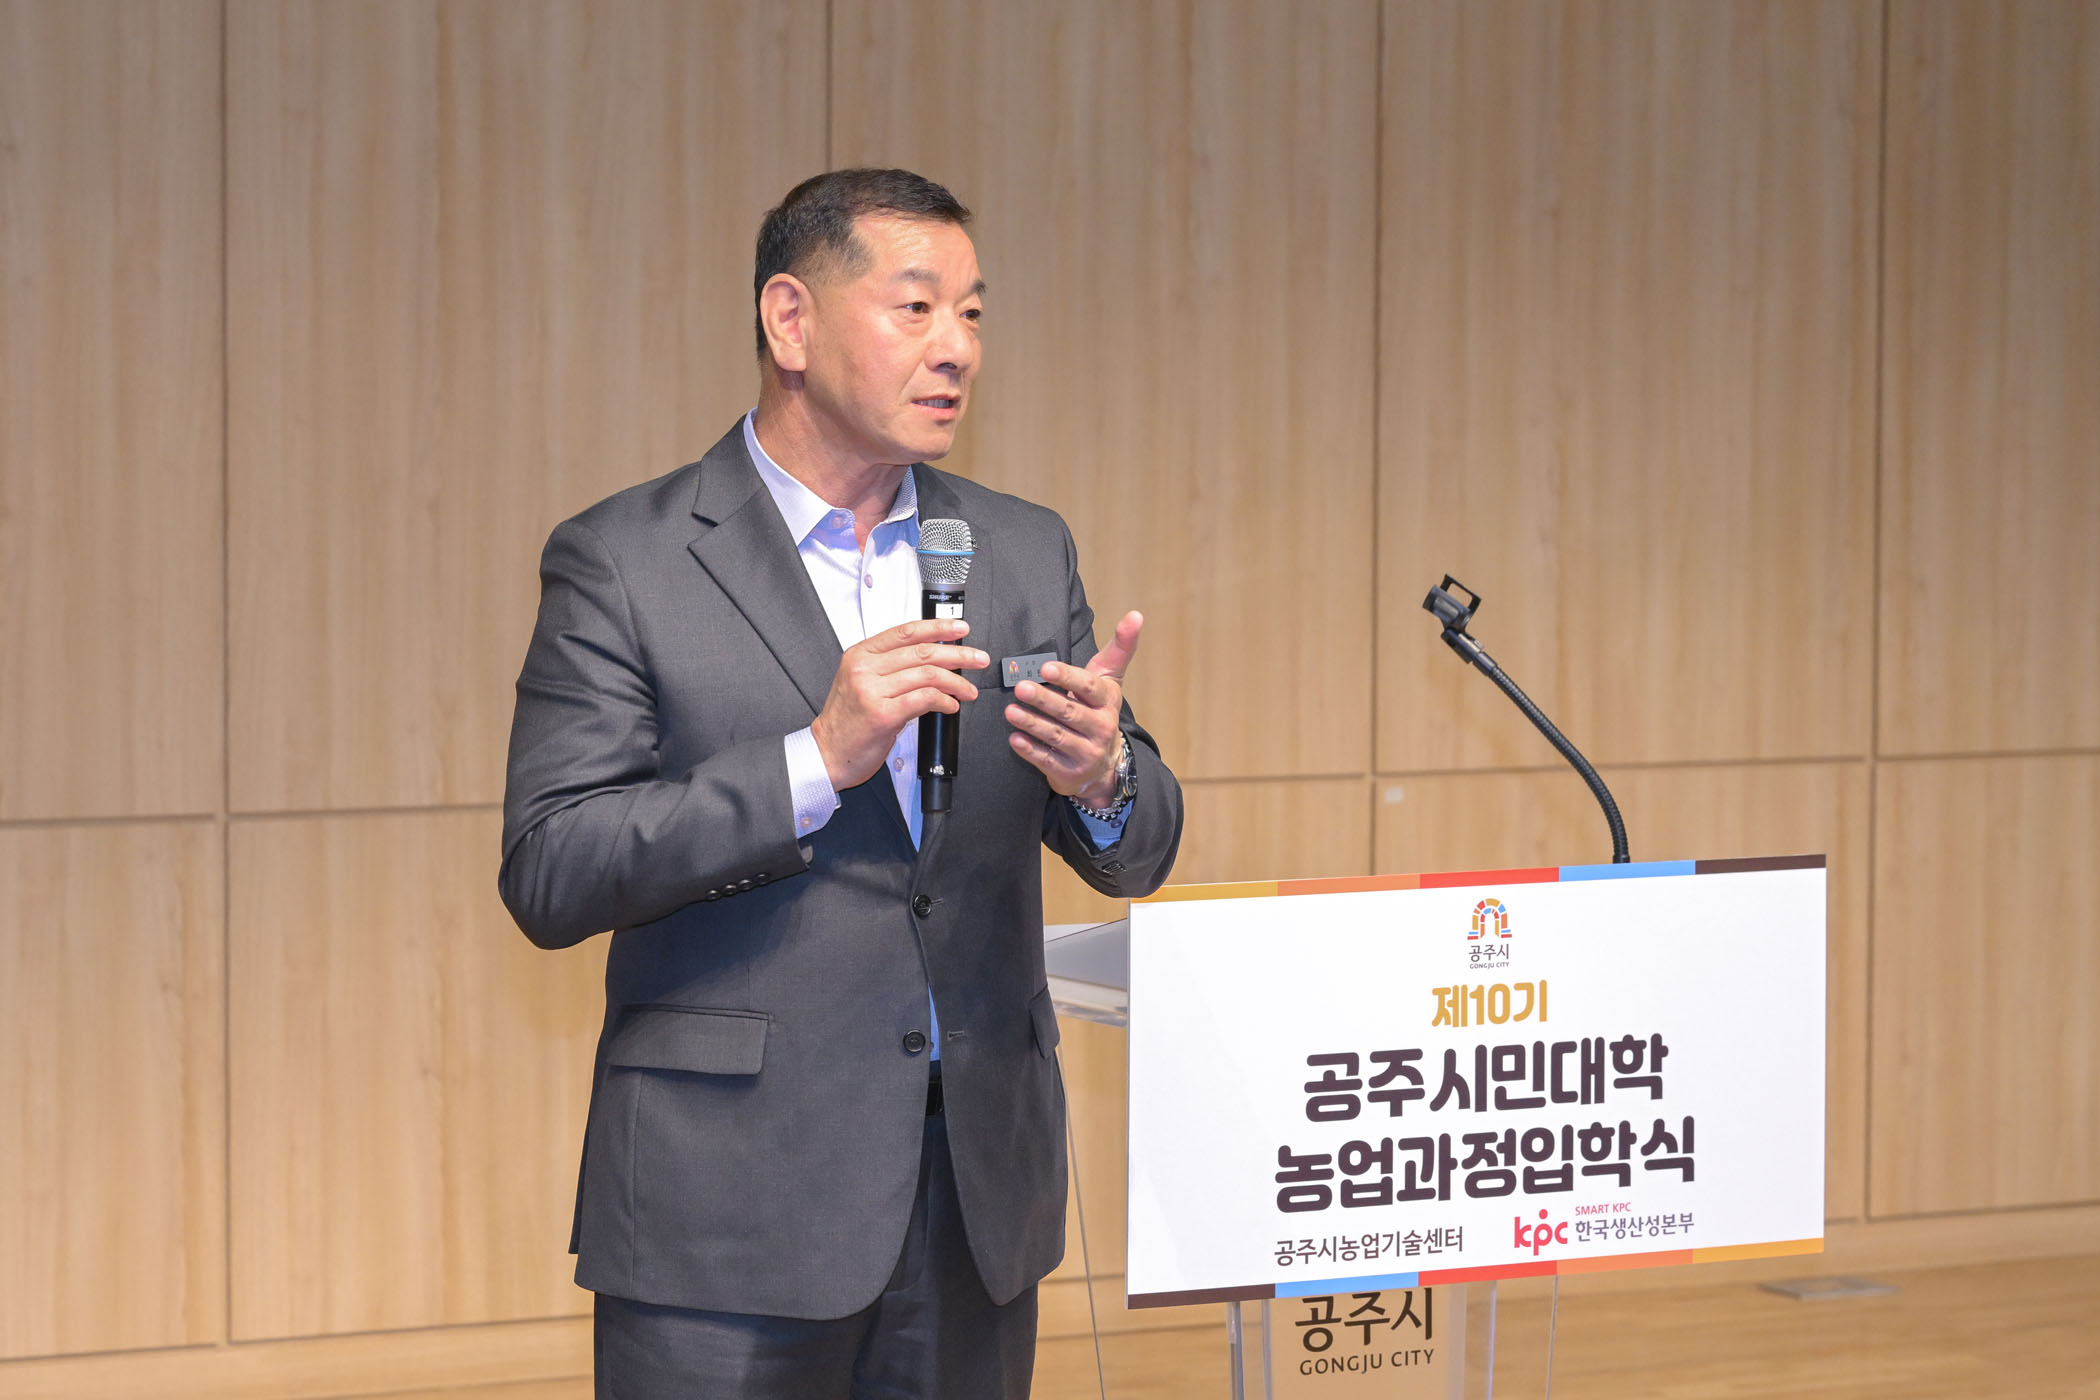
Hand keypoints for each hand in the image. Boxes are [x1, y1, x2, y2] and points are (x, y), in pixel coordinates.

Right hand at [811, 619, 989, 790]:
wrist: (828, 752)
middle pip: (922, 652)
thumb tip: (934, 657)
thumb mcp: (862, 681)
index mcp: (860, 655)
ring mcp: (872, 691)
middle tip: (978, 659)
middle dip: (958, 654)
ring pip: (928, 675)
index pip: (906, 632)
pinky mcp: (882, 714)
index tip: (960, 629)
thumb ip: (890, 666)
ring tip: (968, 690)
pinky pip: (924, 699)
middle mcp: (865, 669)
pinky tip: (951, 706)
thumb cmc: (848, 720)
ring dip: (956, 682)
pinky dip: (944, 701)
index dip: (938, 627)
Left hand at [1006, 610, 1143, 802]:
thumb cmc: (1099, 711)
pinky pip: (1046, 760)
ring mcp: (1086, 753)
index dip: (1068, 678)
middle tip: (1021, 688)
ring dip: (1032, 723)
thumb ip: (1119, 647)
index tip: (1046, 668)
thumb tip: (1135, 615)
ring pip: (1056, 736)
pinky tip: (1015, 739)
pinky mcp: (1068, 772)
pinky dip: (1030, 750)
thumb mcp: (1110, 680)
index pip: (1089, 688)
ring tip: (1011, 711)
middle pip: (1070, 712)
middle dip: (1044, 700)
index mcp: (1107, 702)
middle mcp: (1100, 728)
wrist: (1105, 765)